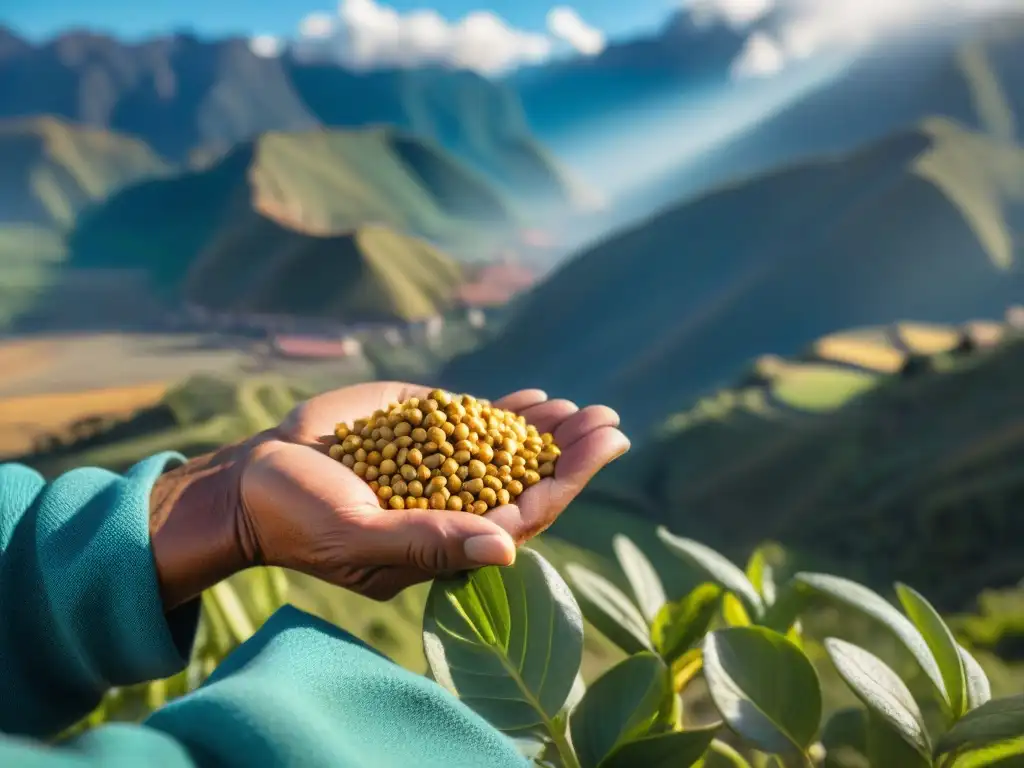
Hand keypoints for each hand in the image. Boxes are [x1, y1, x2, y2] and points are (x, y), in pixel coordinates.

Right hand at [150, 382, 629, 609]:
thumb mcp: (358, 535)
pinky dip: (507, 414)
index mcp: (445, 543)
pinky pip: (473, 427)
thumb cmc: (298, 516)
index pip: (522, 516)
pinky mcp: (420, 436)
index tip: (604, 446)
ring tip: (587, 409)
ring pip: (507, 454)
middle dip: (571, 453)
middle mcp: (451, 508)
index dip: (567, 482)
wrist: (254, 478)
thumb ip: (427, 542)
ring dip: (549, 433)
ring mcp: (439, 471)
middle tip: (610, 422)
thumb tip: (508, 550)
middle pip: (526, 484)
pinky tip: (538, 400)